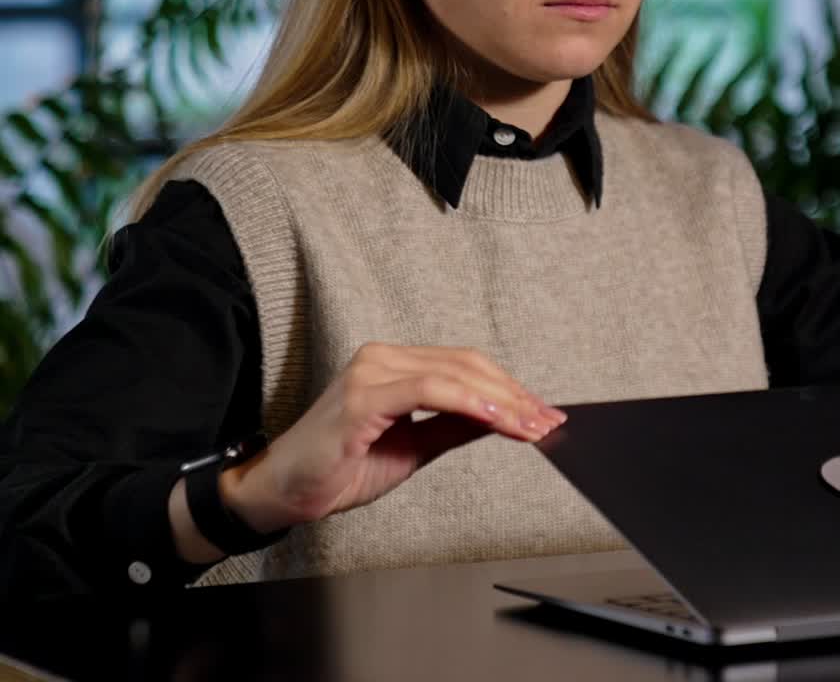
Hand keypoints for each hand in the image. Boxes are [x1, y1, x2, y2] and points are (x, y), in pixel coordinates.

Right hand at [221, 343, 565, 535]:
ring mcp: (371, 372)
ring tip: (531, 424)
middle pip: (467, 365)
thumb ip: (453, 426)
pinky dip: (467, 401)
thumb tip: (500, 418)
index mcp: (394, 364)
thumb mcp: (412, 447)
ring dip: (500, 400)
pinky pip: (427, 390)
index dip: (508, 388)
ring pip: (454, 373)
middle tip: (547, 421)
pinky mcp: (362, 397)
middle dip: (514, 394)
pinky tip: (494, 417)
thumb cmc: (338, 468)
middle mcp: (383, 358)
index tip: (541, 413)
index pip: (465, 366)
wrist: (281, 494)